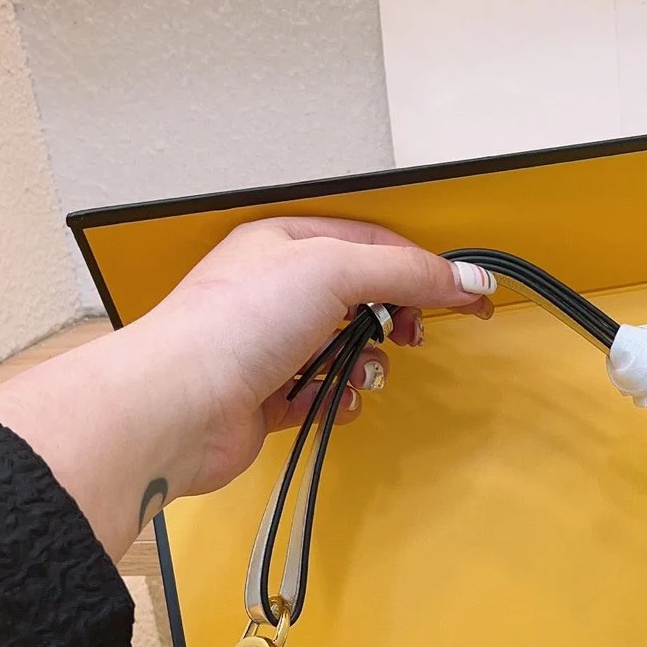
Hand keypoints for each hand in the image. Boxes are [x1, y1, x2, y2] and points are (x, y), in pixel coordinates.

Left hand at [0, 217, 494, 559]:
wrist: (177, 404)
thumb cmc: (235, 324)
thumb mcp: (334, 271)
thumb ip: (407, 273)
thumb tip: (468, 277)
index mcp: (283, 242)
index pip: (371, 243)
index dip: (423, 267)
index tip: (468, 295)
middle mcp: (273, 289)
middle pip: (360, 294)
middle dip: (396, 315)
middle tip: (418, 335)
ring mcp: (268, 344)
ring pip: (344, 346)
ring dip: (367, 360)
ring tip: (366, 370)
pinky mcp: (266, 396)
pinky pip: (322, 393)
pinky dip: (339, 397)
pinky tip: (338, 399)